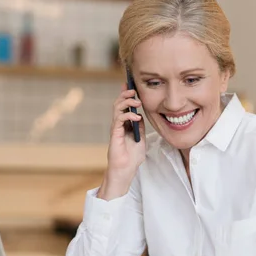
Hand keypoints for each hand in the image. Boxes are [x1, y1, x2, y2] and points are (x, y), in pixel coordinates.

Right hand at [98, 85, 145, 199]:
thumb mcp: (141, 139)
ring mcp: (116, 128)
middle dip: (125, 94)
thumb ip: (140, 128)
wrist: (126, 170)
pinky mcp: (114, 134)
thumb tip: (141, 116)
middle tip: (133, 90)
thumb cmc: (132, 158)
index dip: (125, 94)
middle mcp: (118, 124)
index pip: (124, 105)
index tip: (130, 84)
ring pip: (117, 108)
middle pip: (119, 103)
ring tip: (136, 101)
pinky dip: (127, 115)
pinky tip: (136, 117)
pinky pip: (119, 119)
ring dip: (126, 101)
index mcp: (125, 124)